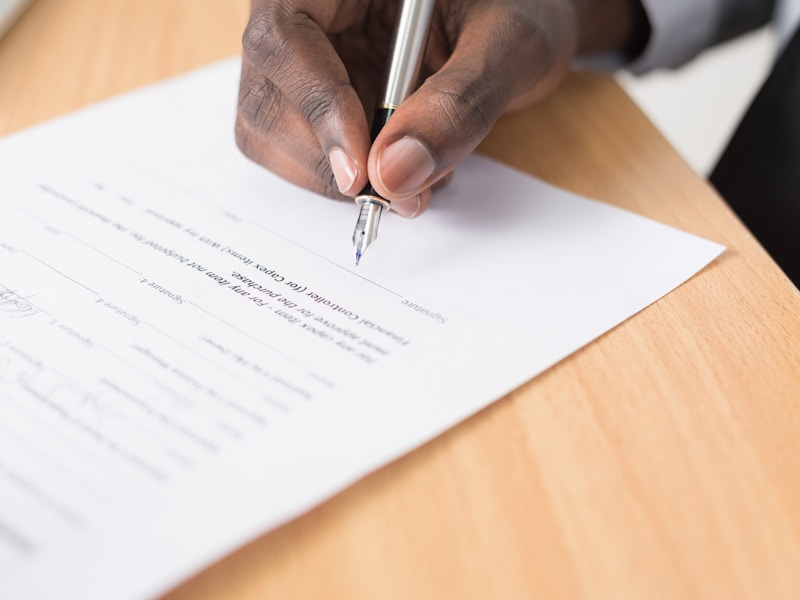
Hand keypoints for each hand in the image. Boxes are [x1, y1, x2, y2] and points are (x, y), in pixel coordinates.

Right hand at [236, 0, 643, 217]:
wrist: (517, 26)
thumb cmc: (519, 11)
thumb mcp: (510, 44)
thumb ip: (459, 103)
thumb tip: (395, 175)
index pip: (285, 38)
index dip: (317, 109)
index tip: (361, 173)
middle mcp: (306, 13)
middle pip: (265, 96)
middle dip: (326, 160)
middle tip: (397, 194)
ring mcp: (303, 61)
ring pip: (270, 133)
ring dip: (332, 178)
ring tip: (411, 177)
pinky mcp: (312, 100)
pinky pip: (298, 152)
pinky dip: (343, 180)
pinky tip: (396, 167)